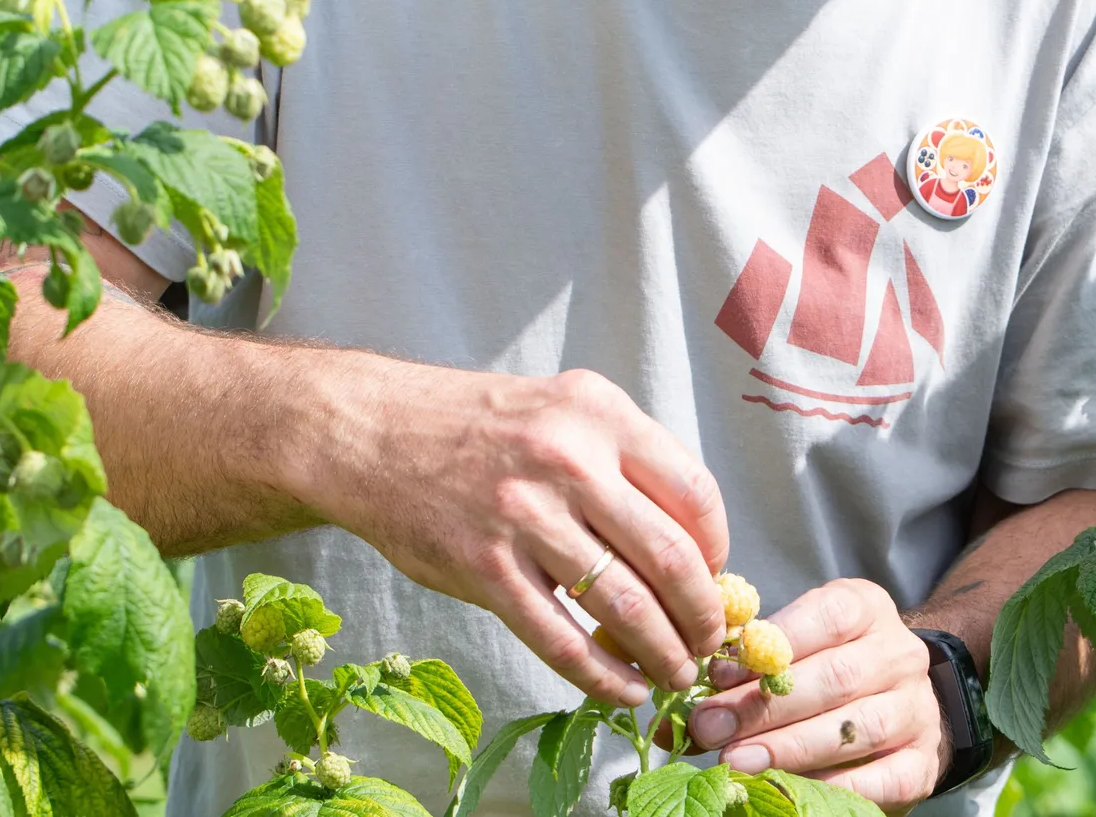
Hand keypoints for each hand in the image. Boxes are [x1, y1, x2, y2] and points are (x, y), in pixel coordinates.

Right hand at [301, 358, 727, 704]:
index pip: (692, 490)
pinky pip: (559, 638)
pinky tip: (624, 688)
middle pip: (668, 554)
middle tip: (709, 639)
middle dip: (701, 611)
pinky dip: (601, 675)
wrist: (378, 431)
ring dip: (661, 650)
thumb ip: (622, 459)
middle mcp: (569, 460)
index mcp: (600, 414)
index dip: (717, 545)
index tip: (717, 574)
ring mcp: (525, 517)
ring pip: (621, 603)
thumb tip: (686, 541)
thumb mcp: (565, 408)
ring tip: (676, 672)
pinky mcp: (484, 569)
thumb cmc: (484, 424)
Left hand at [688, 579, 949, 811]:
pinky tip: (789, 792)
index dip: (767, 648)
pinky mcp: (922, 763)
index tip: (715, 675)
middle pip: (833, 677)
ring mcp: (916, 709)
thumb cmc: (831, 667)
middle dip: (764, 706)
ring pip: (854, 727)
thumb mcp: (797, 645)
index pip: (822, 618)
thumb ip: (745, 670)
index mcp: (866, 607)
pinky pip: (881, 779)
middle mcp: (898, 653)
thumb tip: (672, 717)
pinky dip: (833, 787)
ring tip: (737, 763)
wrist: (903, 701)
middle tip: (710, 729)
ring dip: (789, 748)